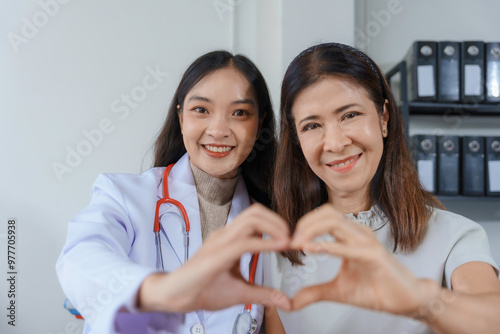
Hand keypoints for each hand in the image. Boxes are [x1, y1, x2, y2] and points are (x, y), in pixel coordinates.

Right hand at [139, 203, 291, 312]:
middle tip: (292, 238)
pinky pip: (244, 242)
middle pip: (255, 212)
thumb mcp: (241, 293)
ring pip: (251, 219)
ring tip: (287, 241)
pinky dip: (265, 244)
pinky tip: (278, 248)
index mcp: (230, 239)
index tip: (292, 241)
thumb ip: (264, 293)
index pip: (256, 218)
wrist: (177, 297)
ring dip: (274, 227)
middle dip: (278, 221)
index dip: (277, 224)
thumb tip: (286, 301)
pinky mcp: (216, 255)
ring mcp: (220, 241)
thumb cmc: (203, 290)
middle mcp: (226, 235)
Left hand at [290, 204, 437, 315]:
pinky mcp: (374, 255)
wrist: (404, 300)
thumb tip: (293, 301)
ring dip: (312, 230)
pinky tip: (314, 250)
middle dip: (305, 223)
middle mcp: (357, 233)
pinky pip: (348, 246)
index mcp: (349, 236)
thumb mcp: (337, 291)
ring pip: (335, 222)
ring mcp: (366, 241)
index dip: (304, 225)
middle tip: (290, 240)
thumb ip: (314, 292)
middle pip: (327, 213)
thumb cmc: (376, 289)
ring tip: (298, 243)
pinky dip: (328, 246)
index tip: (289, 241)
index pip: (323, 217)